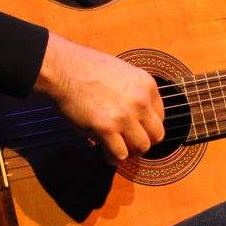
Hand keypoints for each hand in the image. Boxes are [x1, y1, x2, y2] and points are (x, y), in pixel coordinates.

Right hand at [34, 32, 164, 164]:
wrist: (64, 69)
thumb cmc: (86, 68)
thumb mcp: (122, 72)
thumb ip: (133, 92)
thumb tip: (136, 115)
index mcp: (147, 85)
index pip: (161, 116)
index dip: (148, 126)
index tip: (138, 130)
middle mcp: (140, 101)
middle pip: (156, 135)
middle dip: (143, 141)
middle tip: (130, 143)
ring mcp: (125, 116)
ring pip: (141, 147)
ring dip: (130, 151)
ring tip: (118, 149)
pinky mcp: (106, 129)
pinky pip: (119, 154)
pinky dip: (113, 157)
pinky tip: (105, 153)